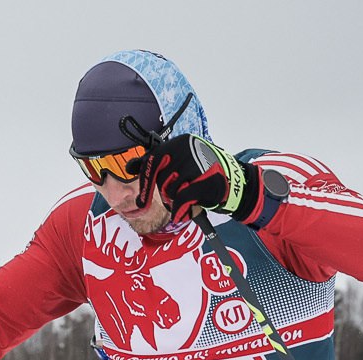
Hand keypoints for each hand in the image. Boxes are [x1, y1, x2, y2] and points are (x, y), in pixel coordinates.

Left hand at [145, 133, 263, 223]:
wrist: (233, 182)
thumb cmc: (202, 174)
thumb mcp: (178, 163)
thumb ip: (155, 164)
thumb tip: (129, 167)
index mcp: (179, 143)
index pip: (152, 161)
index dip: (145, 182)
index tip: (141, 202)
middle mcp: (187, 149)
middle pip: (161, 179)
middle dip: (165, 193)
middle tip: (177, 195)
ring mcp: (196, 164)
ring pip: (170, 191)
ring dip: (176, 200)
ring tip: (189, 196)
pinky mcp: (204, 180)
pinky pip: (181, 200)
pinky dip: (180, 210)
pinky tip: (183, 213)